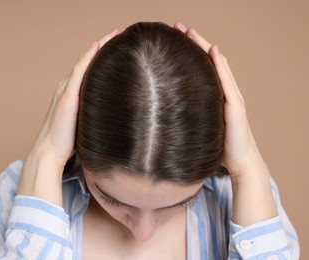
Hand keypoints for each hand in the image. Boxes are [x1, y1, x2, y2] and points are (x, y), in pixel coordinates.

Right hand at [17, 29, 118, 205]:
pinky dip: (88, 58)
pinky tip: (98, 46)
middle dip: (104, 46)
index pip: (89, 69)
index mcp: (71, 94)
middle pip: (87, 62)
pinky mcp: (67, 98)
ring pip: (84, 62)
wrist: (50, 154)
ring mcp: (66, 91)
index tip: (119, 45)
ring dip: (99, 46)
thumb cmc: (67, 143)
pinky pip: (79, 71)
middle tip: (120, 33)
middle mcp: (67, 88)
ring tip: (115, 34)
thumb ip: (94, 115)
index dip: (102, 56)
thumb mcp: (84, 124)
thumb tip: (114, 115)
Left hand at [174, 22, 265, 178]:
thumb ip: (186, 118)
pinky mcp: (236, 107)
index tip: (172, 41)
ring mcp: (232, 98)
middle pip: (209, 62)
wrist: (239, 163)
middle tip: (177, 28)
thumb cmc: (217, 148)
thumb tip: (159, 116)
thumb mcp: (198, 128)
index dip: (189, 53)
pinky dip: (220, 66)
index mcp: (214, 97)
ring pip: (218, 66)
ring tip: (190, 32)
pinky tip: (213, 52)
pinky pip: (227, 82)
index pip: (201, 69)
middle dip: (194, 43)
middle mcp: (224, 93)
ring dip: (205, 47)